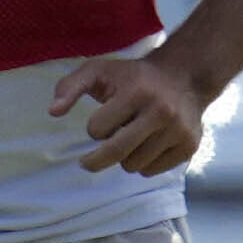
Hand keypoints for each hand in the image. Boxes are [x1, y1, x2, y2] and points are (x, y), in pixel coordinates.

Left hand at [57, 47, 216, 176]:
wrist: (184, 77)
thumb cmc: (133, 76)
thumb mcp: (98, 71)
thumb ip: (69, 86)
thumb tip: (53, 112)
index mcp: (137, 93)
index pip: (98, 129)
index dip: (94, 128)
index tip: (99, 122)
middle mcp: (161, 112)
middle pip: (116, 153)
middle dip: (95, 160)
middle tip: (87, 162)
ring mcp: (179, 131)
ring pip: (134, 165)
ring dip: (124, 158)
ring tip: (130, 140)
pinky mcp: (189, 146)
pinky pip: (153, 171)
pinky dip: (143, 164)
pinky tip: (146, 146)